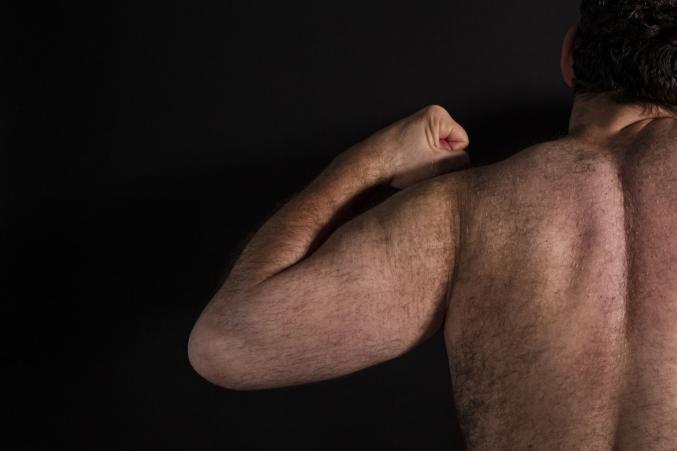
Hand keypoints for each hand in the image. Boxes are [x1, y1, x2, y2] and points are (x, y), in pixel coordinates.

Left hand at [356, 105, 470, 188]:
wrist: (368, 165)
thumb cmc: (399, 164)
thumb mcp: (438, 166)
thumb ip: (462, 163)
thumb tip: (469, 164)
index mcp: (438, 115)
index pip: (462, 141)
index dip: (449, 156)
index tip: (427, 159)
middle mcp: (429, 114)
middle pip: (451, 145)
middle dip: (440, 159)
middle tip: (419, 164)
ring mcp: (419, 124)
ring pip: (439, 151)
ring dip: (430, 162)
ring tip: (412, 164)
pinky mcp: (411, 135)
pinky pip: (427, 151)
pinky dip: (420, 161)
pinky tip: (407, 164)